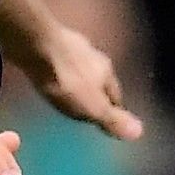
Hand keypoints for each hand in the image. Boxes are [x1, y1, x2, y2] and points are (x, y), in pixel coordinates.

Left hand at [23, 20, 142, 141]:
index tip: (111, 121)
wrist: (35, 45)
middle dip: (96, 93)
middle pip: (99, 79)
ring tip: (70, 94)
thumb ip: (112, 119)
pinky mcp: (47, 42)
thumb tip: (139, 132)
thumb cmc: (66, 80)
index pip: (117, 96)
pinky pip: (58, 61)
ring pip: (79, 68)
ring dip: (78, 80)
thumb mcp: (92, 107)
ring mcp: (70, 46)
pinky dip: (58, 71)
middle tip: (89, 109)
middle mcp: (93, 55)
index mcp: (106, 72)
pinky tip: (50, 77)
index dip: (115, 111)